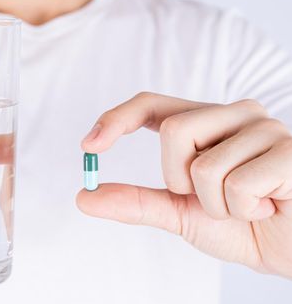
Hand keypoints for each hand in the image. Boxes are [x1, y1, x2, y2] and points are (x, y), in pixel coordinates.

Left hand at [77, 92, 291, 278]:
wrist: (287, 250)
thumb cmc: (239, 224)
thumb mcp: (178, 212)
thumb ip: (135, 202)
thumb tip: (84, 197)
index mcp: (204, 123)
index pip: (151, 105)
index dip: (117, 119)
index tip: (89, 146)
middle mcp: (233, 115)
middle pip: (174, 132)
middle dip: (181, 181)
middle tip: (211, 198)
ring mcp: (264, 128)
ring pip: (204, 166)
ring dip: (217, 204)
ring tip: (246, 205)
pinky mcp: (289, 151)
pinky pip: (237, 184)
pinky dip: (243, 210)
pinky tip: (268, 206)